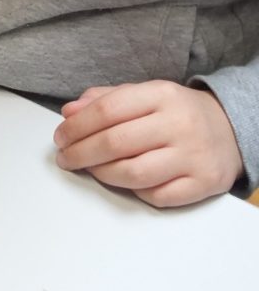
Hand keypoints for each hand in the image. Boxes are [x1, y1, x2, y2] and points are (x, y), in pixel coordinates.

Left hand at [53, 80, 243, 207]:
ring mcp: (192, 156)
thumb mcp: (145, 94)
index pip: (108, 109)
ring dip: (101, 174)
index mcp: (162, 94)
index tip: (61, 137)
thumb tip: (69, 112)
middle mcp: (178, 123)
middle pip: (116, 143)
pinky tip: (125, 182)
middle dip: (81, 153)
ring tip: (90, 169)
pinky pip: (157, 196)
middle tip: (66, 158)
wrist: (230, 129)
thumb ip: (105, 100)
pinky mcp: (202, 183)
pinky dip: (134, 192)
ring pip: (133, 174)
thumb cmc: (177, 113)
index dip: (77, 127)